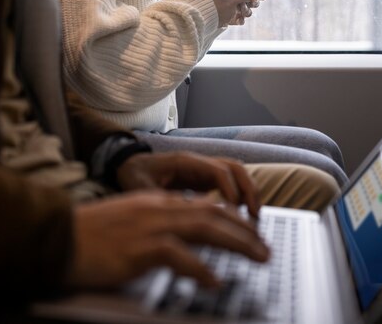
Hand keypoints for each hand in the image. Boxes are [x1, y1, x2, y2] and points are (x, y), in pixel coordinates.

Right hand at [68, 190, 269, 288]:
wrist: (60, 236)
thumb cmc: (93, 233)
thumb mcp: (131, 219)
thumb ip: (158, 223)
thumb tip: (182, 238)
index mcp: (157, 201)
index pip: (204, 205)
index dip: (232, 218)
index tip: (249, 232)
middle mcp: (159, 208)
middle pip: (213, 213)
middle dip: (244, 229)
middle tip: (264, 246)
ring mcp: (150, 225)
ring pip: (205, 228)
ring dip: (237, 242)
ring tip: (258, 257)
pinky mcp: (139, 247)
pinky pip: (178, 255)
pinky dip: (200, 268)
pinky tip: (214, 281)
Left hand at [116, 151, 260, 216]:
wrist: (127, 165)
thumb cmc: (133, 175)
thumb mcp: (141, 189)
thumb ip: (159, 202)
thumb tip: (180, 219)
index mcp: (185, 161)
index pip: (217, 170)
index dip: (230, 190)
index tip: (234, 213)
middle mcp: (198, 163)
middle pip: (234, 167)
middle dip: (248, 189)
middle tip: (255, 216)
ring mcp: (203, 170)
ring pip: (236, 174)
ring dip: (249, 192)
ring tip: (254, 217)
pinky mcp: (204, 180)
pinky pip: (229, 184)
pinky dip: (241, 196)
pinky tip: (240, 217)